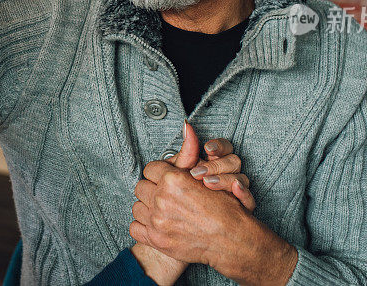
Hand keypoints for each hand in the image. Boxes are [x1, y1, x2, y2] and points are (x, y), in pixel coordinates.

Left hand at [131, 158, 296, 284]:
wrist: (231, 241)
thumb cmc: (223, 208)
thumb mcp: (208, 174)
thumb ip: (191, 150)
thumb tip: (186, 125)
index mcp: (172, 180)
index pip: (150, 169)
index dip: (160, 174)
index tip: (167, 180)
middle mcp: (162, 199)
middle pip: (141, 187)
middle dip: (152, 189)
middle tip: (165, 195)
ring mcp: (157, 221)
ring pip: (137, 207)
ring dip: (147, 207)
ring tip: (162, 209)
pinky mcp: (155, 240)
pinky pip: (135, 227)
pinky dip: (143, 226)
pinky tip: (157, 224)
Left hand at [176, 123, 254, 209]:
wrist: (195, 221)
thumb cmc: (189, 192)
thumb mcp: (184, 171)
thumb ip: (187, 151)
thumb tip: (186, 125)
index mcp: (218, 161)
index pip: (224, 147)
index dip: (218, 146)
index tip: (206, 149)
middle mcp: (230, 173)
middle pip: (233, 161)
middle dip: (215, 166)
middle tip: (197, 173)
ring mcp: (238, 189)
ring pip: (242, 178)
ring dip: (225, 180)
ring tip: (208, 184)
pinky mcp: (243, 206)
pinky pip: (249, 200)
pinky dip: (244, 194)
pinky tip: (234, 191)